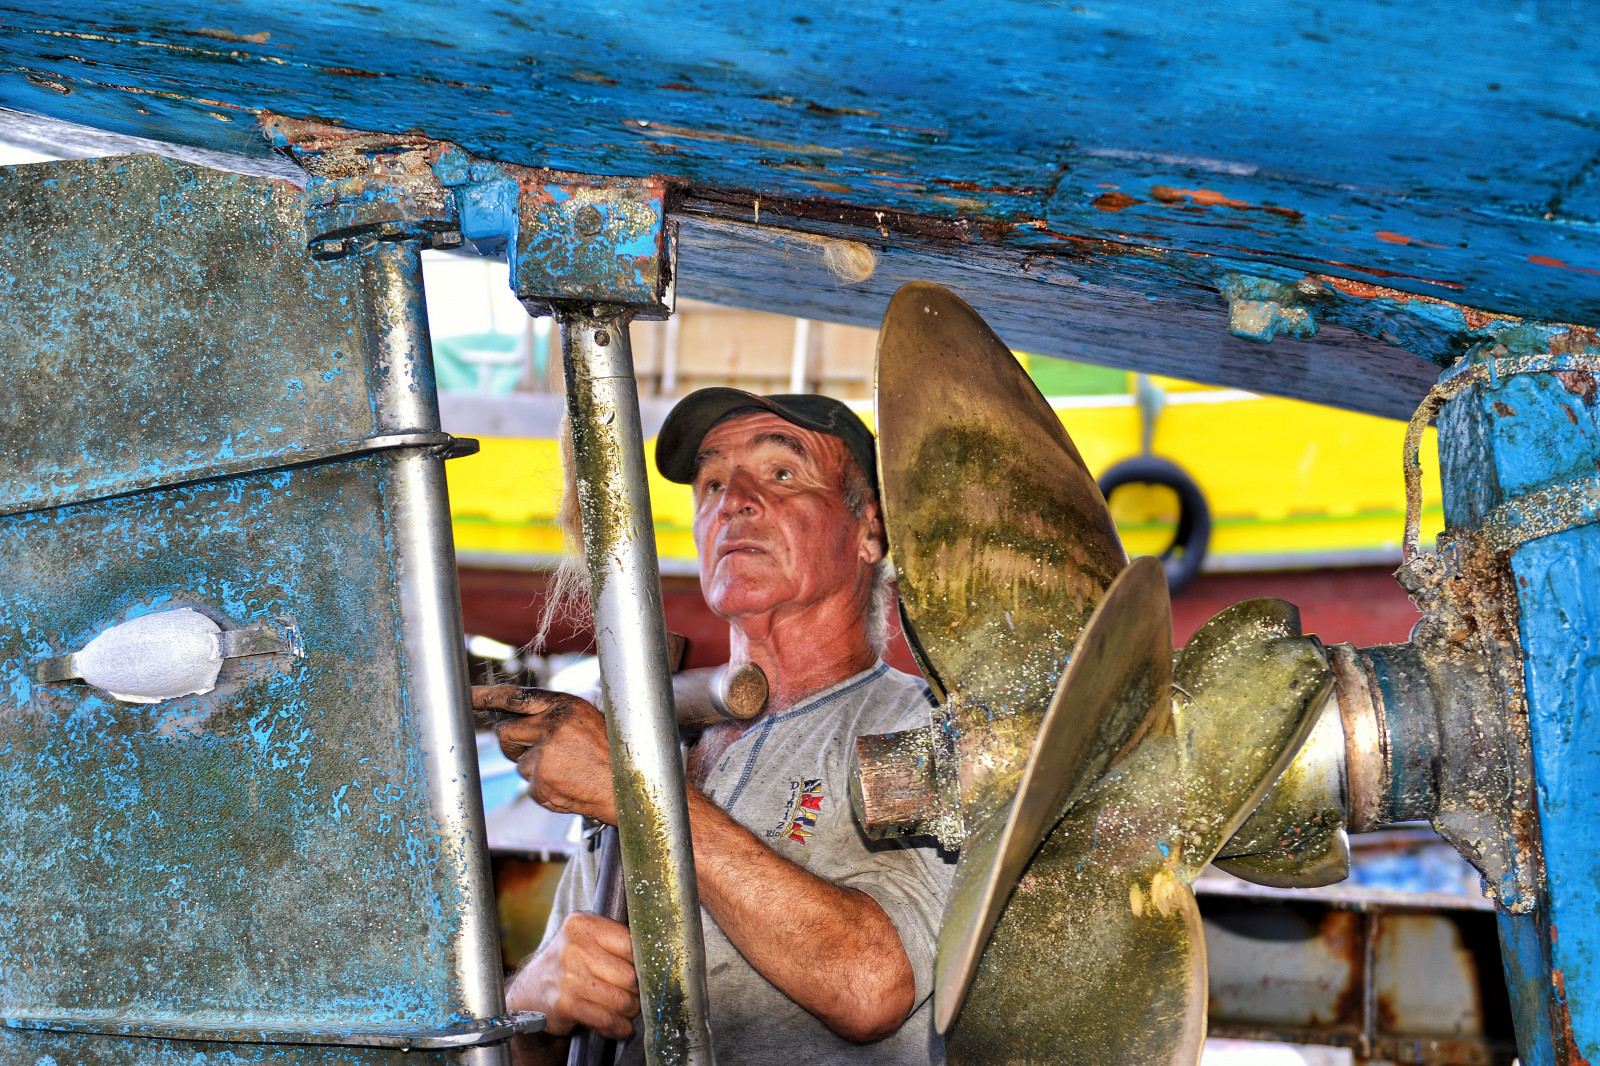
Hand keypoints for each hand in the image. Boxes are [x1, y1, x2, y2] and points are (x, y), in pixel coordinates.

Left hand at [472, 686, 617, 822]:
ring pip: (520, 764)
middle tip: (534, 753)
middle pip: (506, 733)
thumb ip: (555, 717)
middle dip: (513, 745)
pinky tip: (569, 786)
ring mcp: (544, 755)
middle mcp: (550, 726)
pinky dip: (546, 790)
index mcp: (563, 706)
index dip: (486, 696)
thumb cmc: (611, 752)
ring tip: (569, 771)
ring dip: (537, 770)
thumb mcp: (586, 720)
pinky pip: (531, 787)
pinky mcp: (540, 782)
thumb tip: (520, 722)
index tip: (466, 697)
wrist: (629, 787)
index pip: (515, 697)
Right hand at [507, 913, 639, 1040]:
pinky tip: (621, 1026)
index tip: (647, 970)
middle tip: (638, 994)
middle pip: (630, 976)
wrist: (531, 989)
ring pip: (622, 1001)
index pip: (631, 943)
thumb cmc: (570, 960)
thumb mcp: (585, 937)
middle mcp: (574, 948)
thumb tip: (654, 953)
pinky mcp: (566, 1005)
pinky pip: (606, 1020)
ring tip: (629, 1009)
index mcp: (583, 925)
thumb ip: (615, 938)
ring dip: (631, 1011)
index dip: (643, 962)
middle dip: (639, 991)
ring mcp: (569, 978)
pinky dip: (619, 1027)